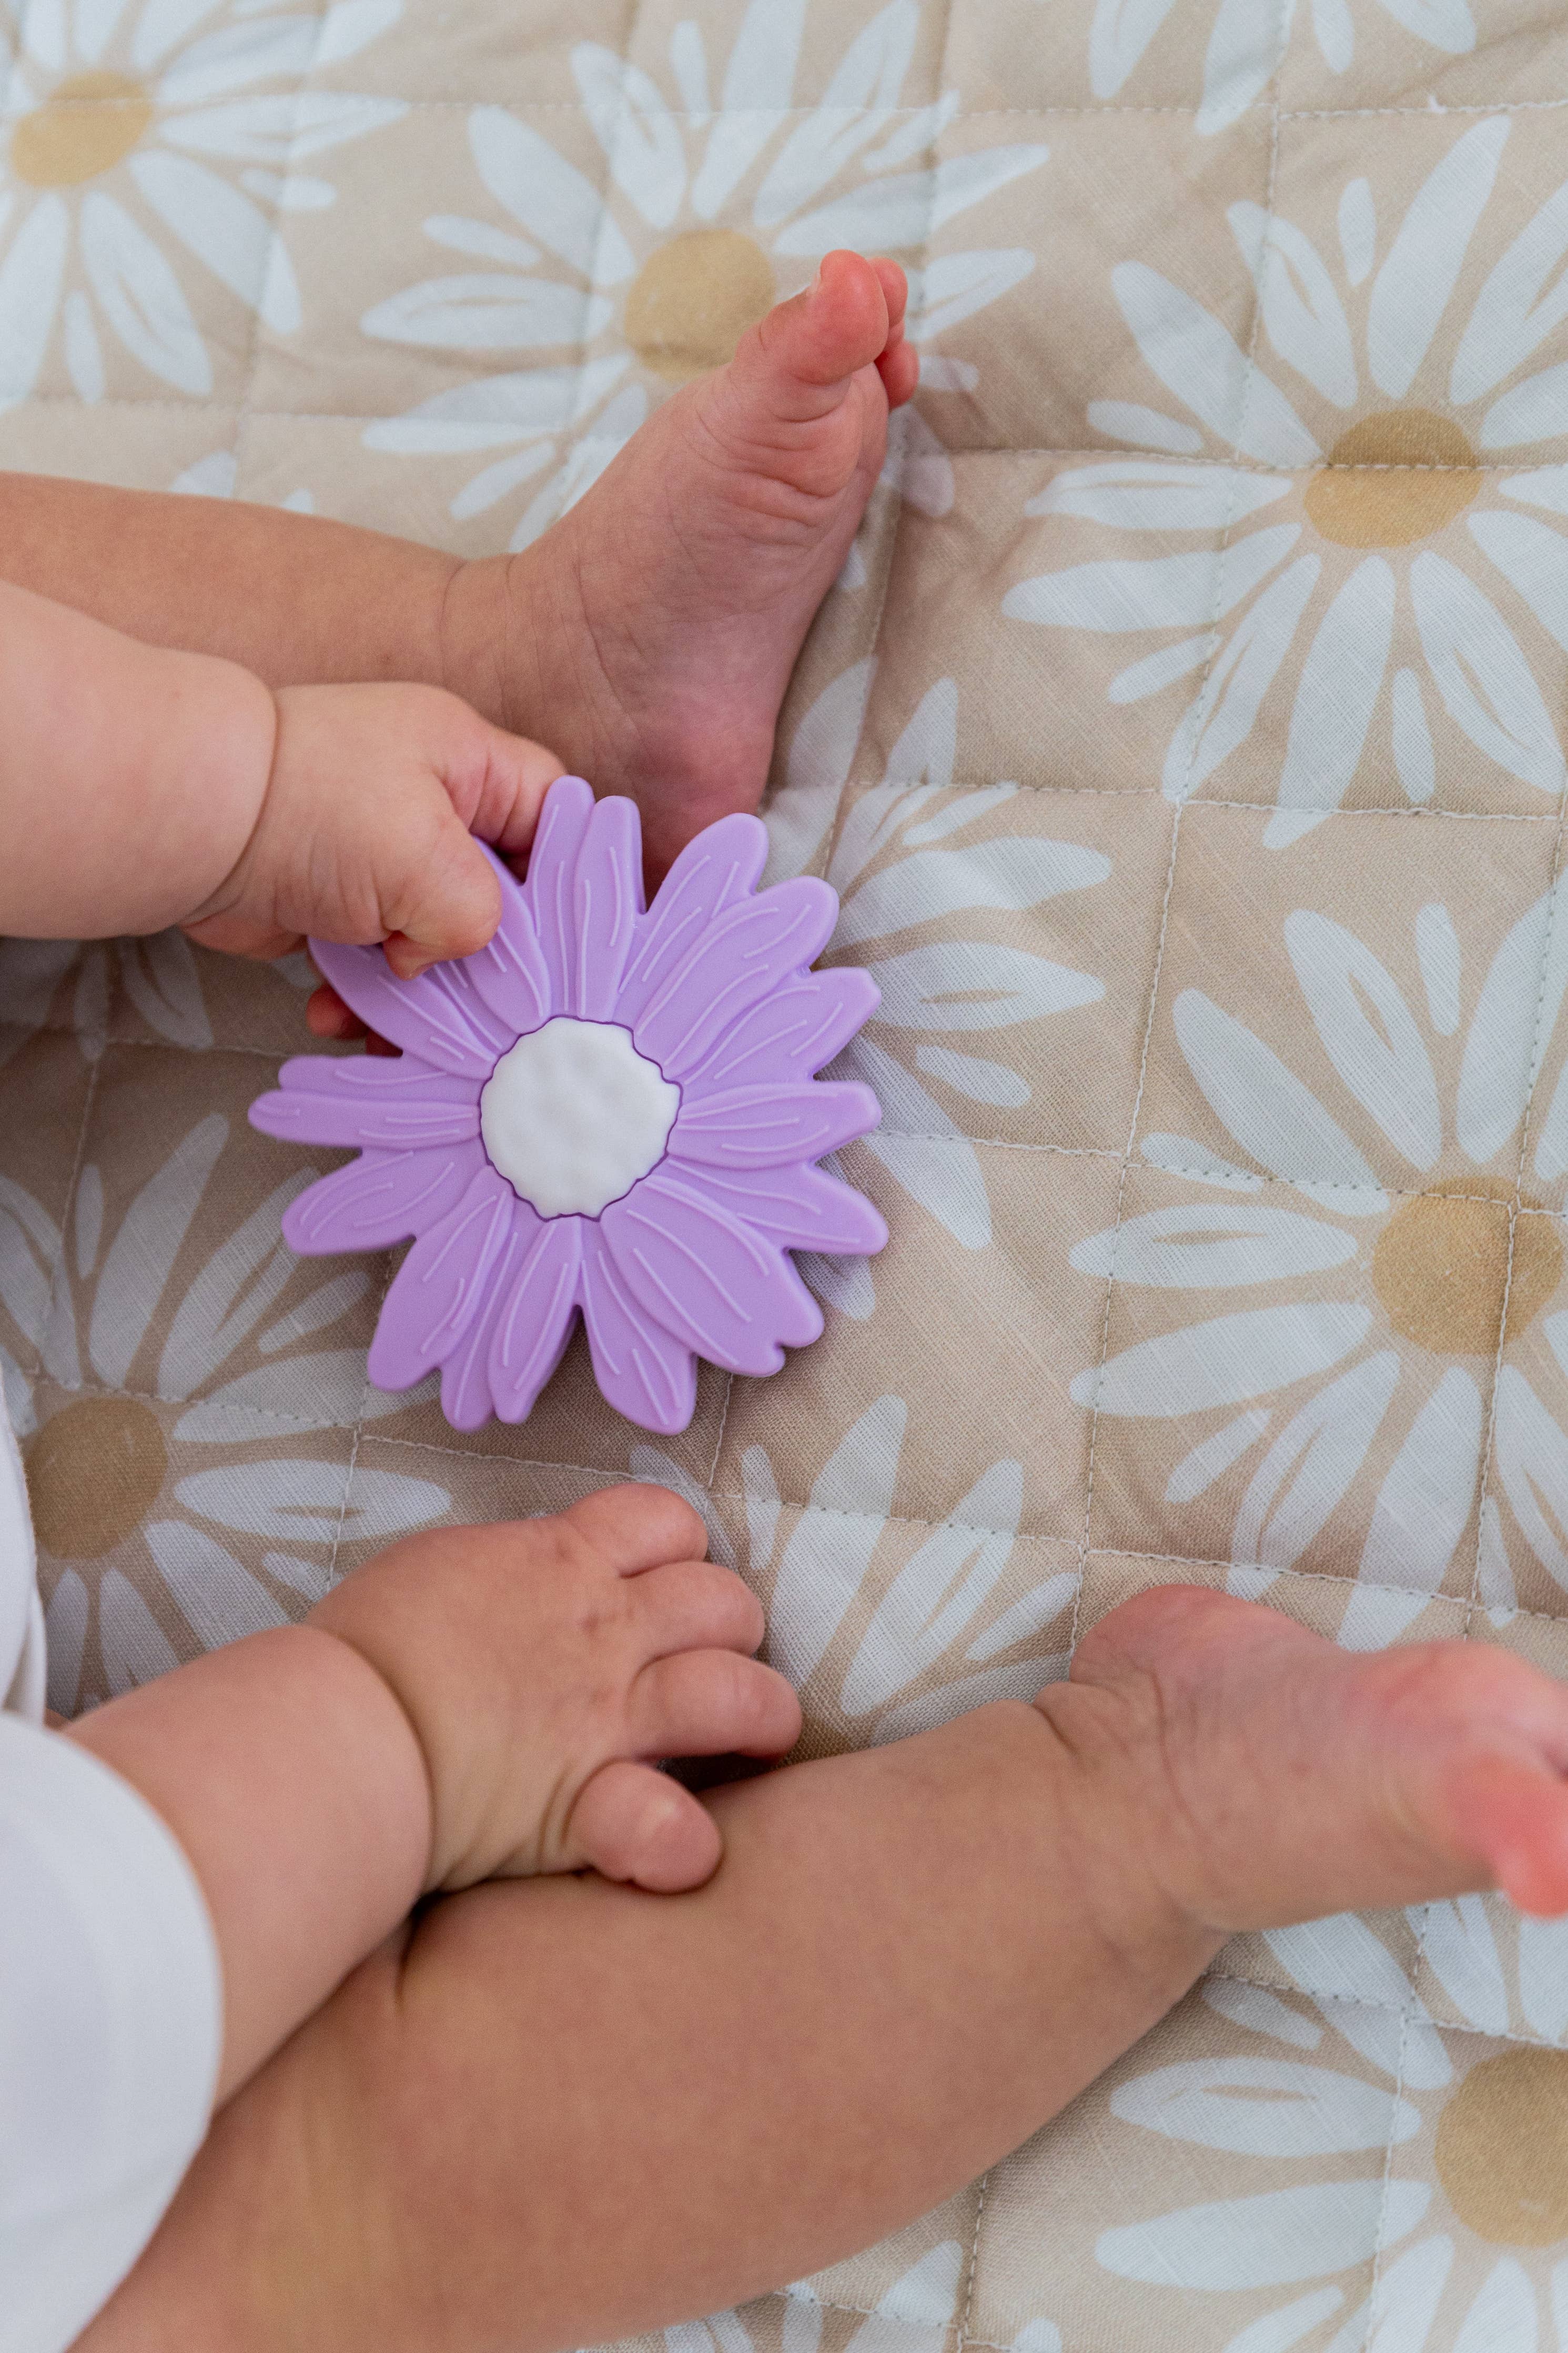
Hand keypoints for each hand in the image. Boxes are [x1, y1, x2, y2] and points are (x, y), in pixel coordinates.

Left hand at [181, 680, 562, 980]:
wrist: (191, 825)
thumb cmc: (310, 811)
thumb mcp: (427, 861)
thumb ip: (478, 915)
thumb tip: (443, 954)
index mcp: (467, 762)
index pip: (555, 812)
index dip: (568, 875)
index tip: (563, 941)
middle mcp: (431, 803)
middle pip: (499, 890)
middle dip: (487, 956)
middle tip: (486, 1007)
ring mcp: (381, 853)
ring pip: (436, 937)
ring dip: (421, 992)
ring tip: (397, 1028)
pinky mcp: (336, 899)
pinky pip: (375, 960)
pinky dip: (363, 996)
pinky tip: (337, 1014)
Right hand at [309, 1487, 801, 1893]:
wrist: (333, 1724)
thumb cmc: (366, 1645)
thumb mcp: (441, 1569)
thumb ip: (506, 1573)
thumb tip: (524, 1581)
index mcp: (560, 1563)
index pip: (663, 1521)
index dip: (676, 1552)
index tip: (656, 1586)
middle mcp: (602, 1632)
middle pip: (722, 1600)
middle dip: (730, 1629)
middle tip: (702, 1666)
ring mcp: (605, 1717)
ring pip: (740, 1693)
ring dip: (760, 1715)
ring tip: (750, 1741)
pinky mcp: (584, 1803)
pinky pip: (668, 1826)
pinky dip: (683, 1844)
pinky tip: (684, 1852)